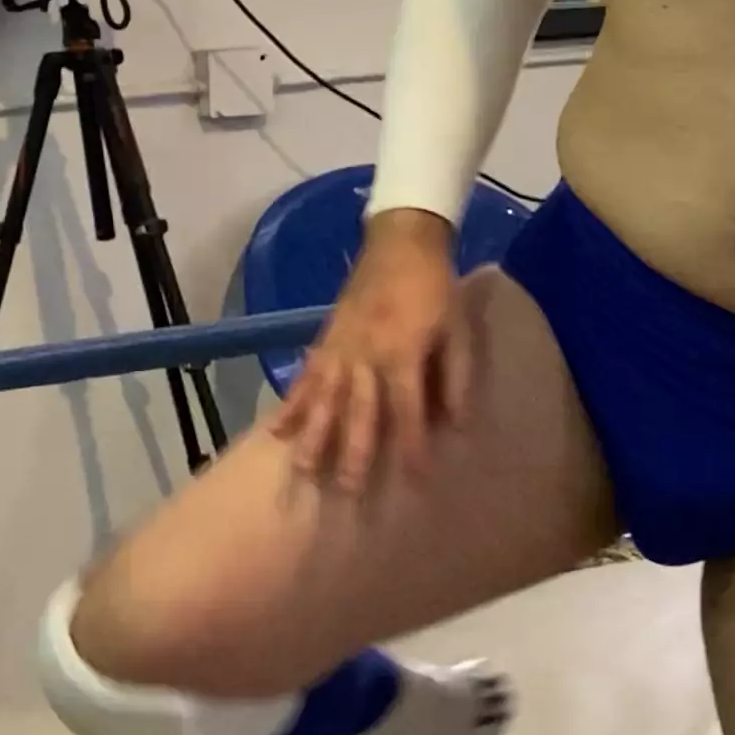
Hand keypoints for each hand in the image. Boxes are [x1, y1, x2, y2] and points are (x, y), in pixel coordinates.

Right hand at [270, 215, 468, 494]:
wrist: (402, 242)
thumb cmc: (437, 290)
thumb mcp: (459, 330)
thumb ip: (456, 378)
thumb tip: (458, 424)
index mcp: (403, 355)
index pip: (406, 411)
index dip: (411, 446)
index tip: (414, 479)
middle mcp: (366, 357)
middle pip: (358, 413)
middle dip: (352, 454)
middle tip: (346, 491)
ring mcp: (340, 349)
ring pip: (324, 400)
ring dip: (313, 437)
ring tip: (301, 470)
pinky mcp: (325, 340)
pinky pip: (306, 378)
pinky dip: (292, 405)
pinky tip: (276, 432)